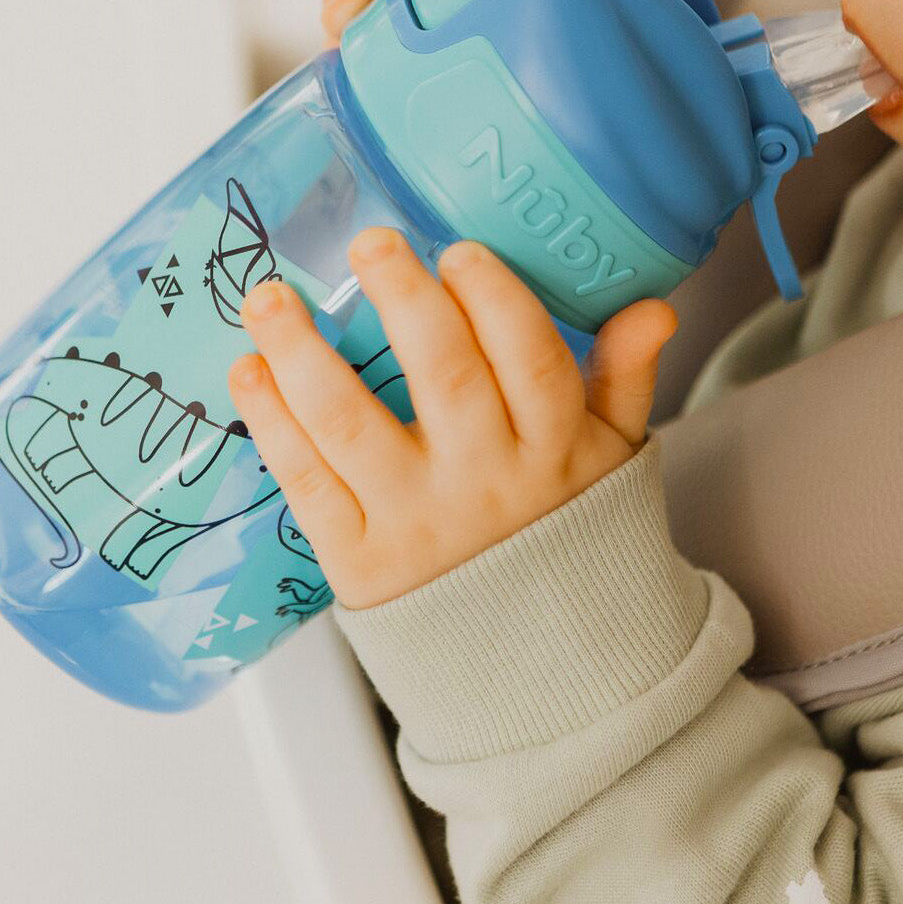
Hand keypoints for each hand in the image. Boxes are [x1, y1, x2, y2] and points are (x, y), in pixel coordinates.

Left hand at [227, 227, 678, 608]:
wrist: (532, 662)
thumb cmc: (562, 532)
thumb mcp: (612, 457)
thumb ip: (625, 378)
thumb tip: (654, 307)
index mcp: (554, 451)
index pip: (533, 363)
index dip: (497, 301)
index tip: (458, 250)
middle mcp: (485, 482)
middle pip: (445, 379)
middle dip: (403, 302)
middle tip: (370, 241)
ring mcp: (415, 521)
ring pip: (353, 425)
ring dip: (303, 355)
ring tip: (270, 299)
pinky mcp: (358, 559)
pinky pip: (307, 485)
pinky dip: (272, 426)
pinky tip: (249, 373)